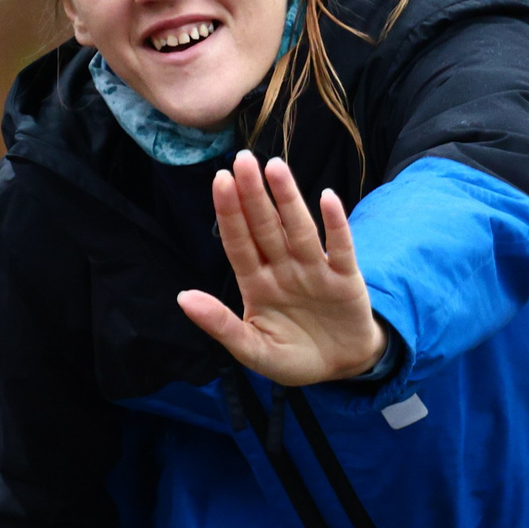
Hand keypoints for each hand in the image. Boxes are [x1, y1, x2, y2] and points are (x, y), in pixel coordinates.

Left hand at [177, 152, 388, 386]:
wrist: (342, 368)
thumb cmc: (293, 357)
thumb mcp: (253, 350)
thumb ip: (221, 325)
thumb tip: (183, 298)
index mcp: (257, 283)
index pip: (239, 243)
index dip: (229, 213)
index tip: (219, 180)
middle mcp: (284, 269)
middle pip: (265, 226)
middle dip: (253, 194)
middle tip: (242, 159)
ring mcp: (315, 270)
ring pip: (299, 229)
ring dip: (288, 199)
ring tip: (275, 168)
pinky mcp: (346, 278)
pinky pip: (340, 247)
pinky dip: (335, 224)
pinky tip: (328, 198)